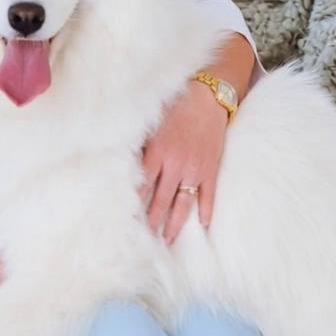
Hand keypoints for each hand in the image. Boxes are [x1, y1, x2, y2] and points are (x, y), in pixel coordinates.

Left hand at [140, 80, 228, 244]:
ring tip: (168, 239)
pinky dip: (205, 211)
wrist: (209, 95)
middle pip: (160, 201)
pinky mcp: (210, 169)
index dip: (134, 204)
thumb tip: (124, 163)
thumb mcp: (153, 123)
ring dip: (174, 223)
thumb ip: (141, 145)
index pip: (142, 186)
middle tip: (145, 238)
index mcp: (157, 153)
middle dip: (152, 221)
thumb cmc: (176, 106)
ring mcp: (194, 169)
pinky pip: (208, 195)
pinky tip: (202, 225)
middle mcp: (175, 164)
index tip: (126, 219)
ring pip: (182, 203)